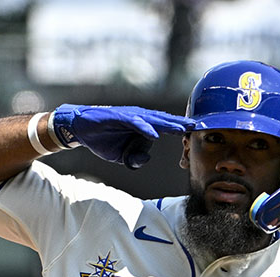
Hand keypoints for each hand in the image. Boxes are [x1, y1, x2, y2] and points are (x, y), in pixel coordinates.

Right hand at [51, 104, 194, 168]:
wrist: (80, 130)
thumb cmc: (103, 140)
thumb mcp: (121, 156)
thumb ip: (135, 158)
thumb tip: (145, 158)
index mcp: (142, 126)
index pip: (165, 126)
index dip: (180, 129)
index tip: (196, 133)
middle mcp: (138, 118)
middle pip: (164, 120)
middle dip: (181, 124)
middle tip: (198, 126)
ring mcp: (128, 116)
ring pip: (152, 119)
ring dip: (167, 124)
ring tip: (181, 128)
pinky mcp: (117, 117)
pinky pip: (133, 122)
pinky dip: (144, 128)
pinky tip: (154, 133)